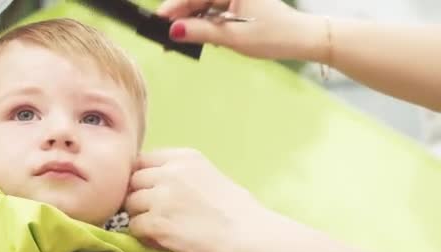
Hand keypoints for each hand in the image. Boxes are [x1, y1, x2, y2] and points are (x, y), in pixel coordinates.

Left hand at [126, 148, 273, 251]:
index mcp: (184, 157)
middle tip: (150, 212)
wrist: (248, 235)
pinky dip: (144, 236)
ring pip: (130, 204)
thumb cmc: (238, 211)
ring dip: (139, 216)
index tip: (148, 191)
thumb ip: (181, 174)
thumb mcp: (209, 175)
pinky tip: (160, 240)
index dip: (142, 178)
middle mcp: (170, 172)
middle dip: (138, 196)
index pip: (143, 159)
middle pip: (133, 180)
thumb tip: (154, 183)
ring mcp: (162, 197)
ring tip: (157, 227)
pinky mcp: (157, 223)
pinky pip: (135, 227)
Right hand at [157, 0, 326, 61]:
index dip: (173, 8)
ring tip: (176, 40)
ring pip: (204, 6)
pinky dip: (204, 23)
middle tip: (164, 36)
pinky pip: (214, 11)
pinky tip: (195, 36)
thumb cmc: (274, 35)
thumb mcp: (234, 36)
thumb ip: (201, 32)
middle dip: (180, 16)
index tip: (157, 21)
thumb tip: (174, 31)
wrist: (302, 39)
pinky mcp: (238, 4)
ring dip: (191, 22)